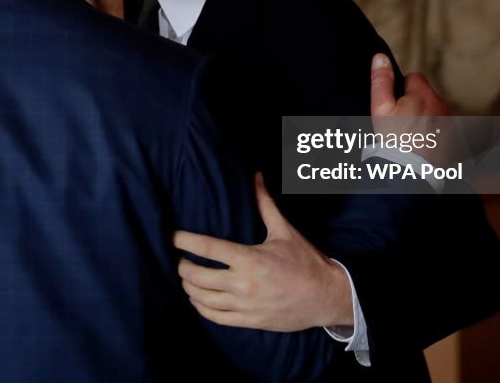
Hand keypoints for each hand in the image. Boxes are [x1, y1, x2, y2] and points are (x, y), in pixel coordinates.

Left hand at [174, 173, 353, 330]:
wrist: (325, 296)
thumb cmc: (305, 262)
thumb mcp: (284, 231)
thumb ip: (265, 204)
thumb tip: (256, 177)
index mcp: (250, 258)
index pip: (207, 248)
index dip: (184, 240)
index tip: (174, 237)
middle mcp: (243, 283)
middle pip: (197, 276)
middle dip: (182, 266)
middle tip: (180, 259)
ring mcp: (244, 305)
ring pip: (202, 298)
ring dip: (188, 287)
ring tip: (186, 277)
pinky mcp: (249, 321)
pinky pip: (215, 317)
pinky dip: (200, 307)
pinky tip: (197, 299)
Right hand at [370, 53, 453, 166]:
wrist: (411, 172)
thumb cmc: (394, 141)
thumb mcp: (380, 108)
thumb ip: (381, 80)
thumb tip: (380, 57)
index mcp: (424, 95)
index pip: (414, 77)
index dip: (401, 90)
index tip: (395, 106)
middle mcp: (442, 105)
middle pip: (426, 94)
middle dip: (415, 103)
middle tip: (401, 122)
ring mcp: (451, 121)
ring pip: (435, 110)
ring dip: (425, 117)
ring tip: (412, 135)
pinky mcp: (455, 137)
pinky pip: (443, 126)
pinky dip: (434, 131)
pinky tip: (423, 143)